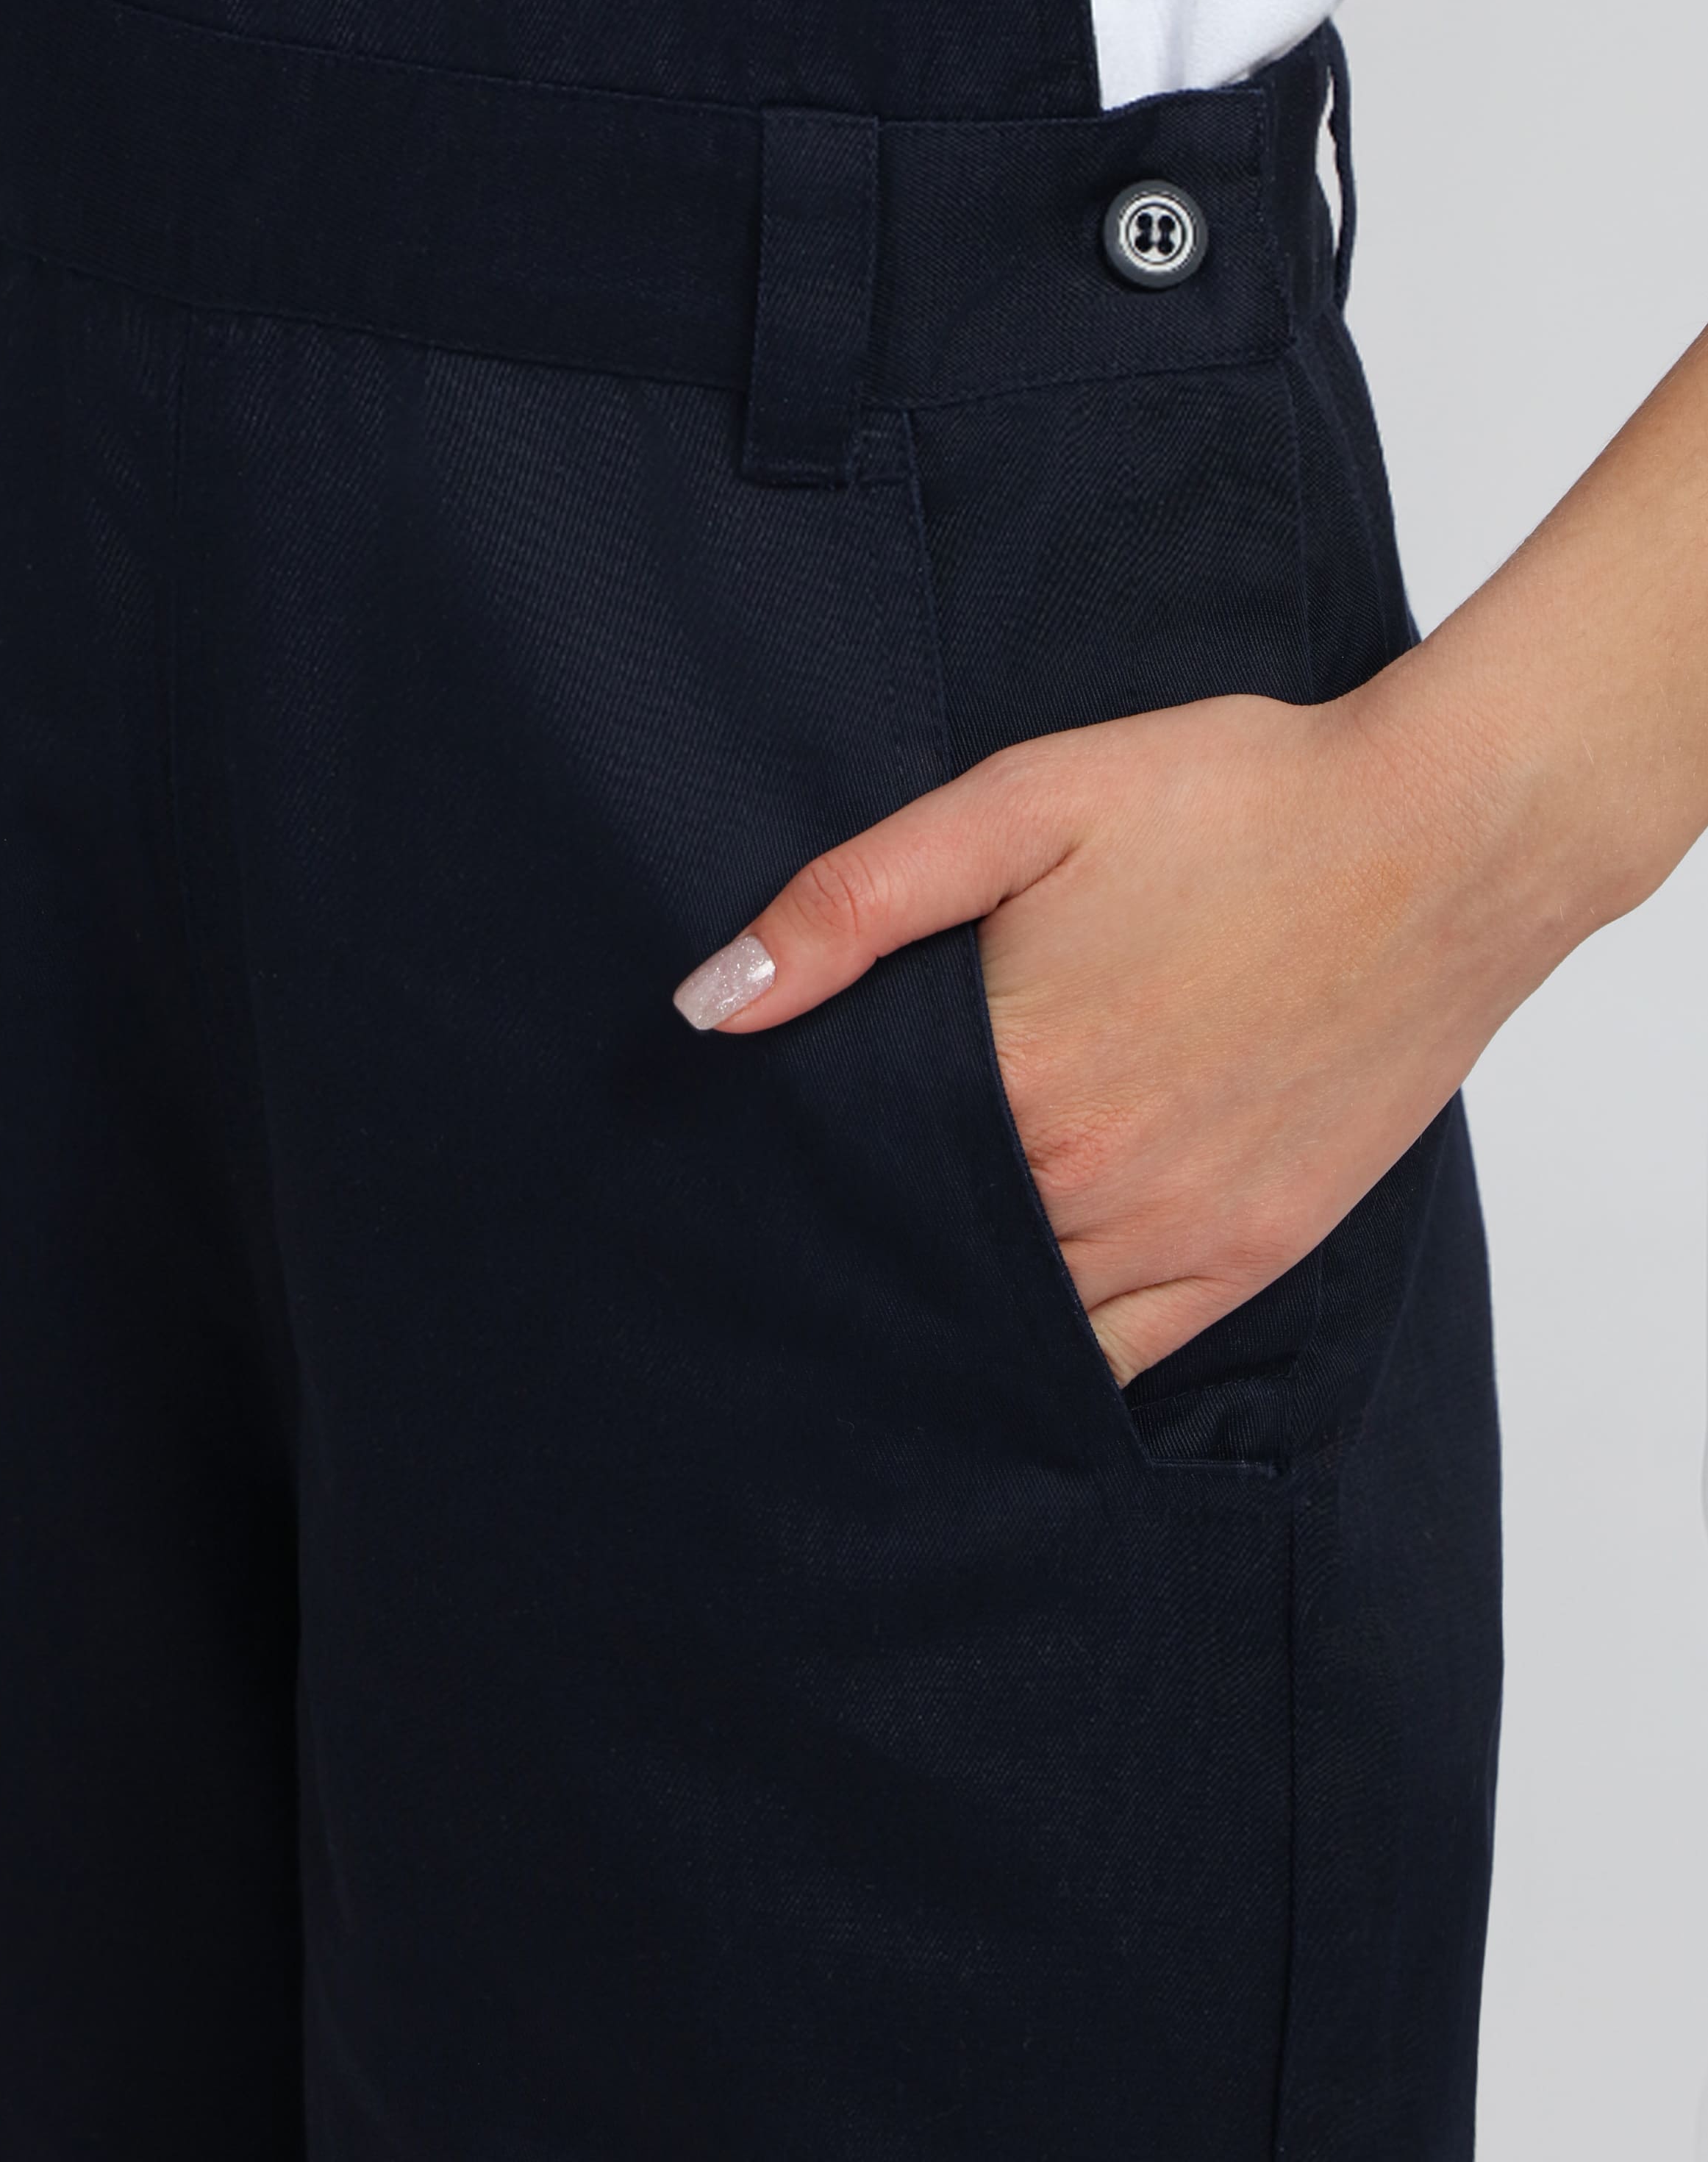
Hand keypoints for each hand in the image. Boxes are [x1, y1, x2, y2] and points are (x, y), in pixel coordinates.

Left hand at [673, 681, 1559, 1386]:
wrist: (1448, 835)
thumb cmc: (1238, 800)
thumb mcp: (1027, 800)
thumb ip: (858, 901)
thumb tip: (713, 1003)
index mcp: (1018, 1078)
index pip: (851, 1173)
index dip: (787, 1179)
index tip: (734, 1184)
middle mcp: (1093, 1181)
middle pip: (924, 1257)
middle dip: (853, 1251)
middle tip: (781, 1250)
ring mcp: (1183, 1230)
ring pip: (1014, 1323)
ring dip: (942, 1310)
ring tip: (874, 1295)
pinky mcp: (1253, 1249)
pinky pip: (1123, 1358)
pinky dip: (1052, 1361)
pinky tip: (998, 1343)